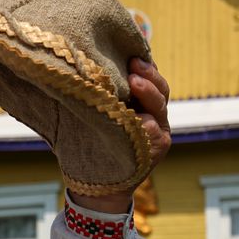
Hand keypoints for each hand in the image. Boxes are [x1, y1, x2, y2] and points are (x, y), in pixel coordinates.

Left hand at [70, 55, 170, 213]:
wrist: (94, 185)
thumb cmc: (90, 145)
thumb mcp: (93, 116)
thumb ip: (100, 96)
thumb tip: (78, 65)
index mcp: (141, 106)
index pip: (150, 80)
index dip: (144, 67)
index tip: (130, 54)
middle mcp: (154, 118)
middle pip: (160, 90)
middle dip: (148, 75)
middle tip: (133, 65)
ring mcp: (157, 135)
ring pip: (159, 108)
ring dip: (148, 93)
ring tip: (134, 82)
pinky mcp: (155, 151)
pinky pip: (153, 133)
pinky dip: (146, 123)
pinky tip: (138, 116)